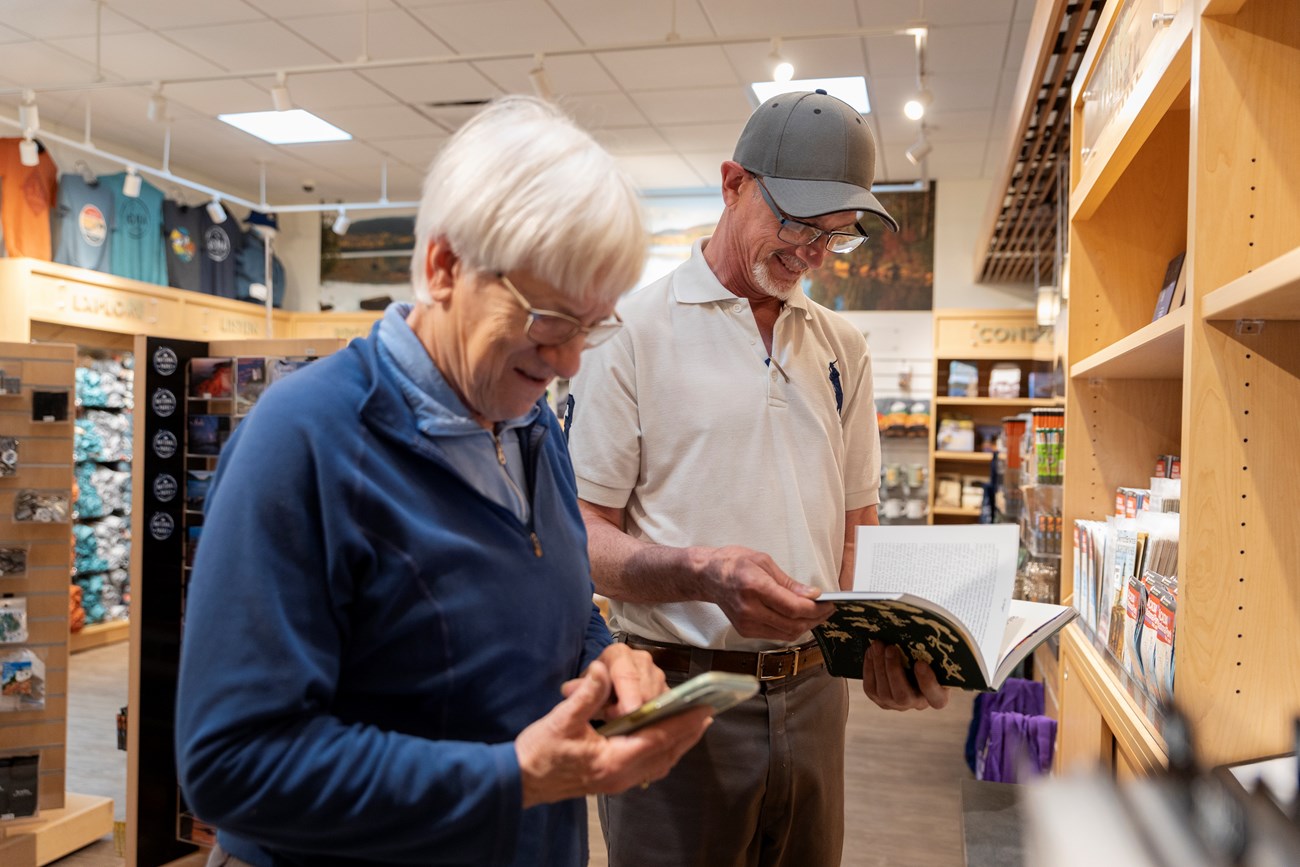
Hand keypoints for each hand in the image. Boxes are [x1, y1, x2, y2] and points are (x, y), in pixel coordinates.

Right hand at [517, 660, 710, 807]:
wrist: (520, 781)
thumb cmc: (539, 752)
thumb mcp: (561, 719)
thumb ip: (586, 695)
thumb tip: (602, 671)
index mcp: (613, 760)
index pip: (658, 738)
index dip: (682, 722)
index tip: (704, 709)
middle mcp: (621, 775)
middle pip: (666, 753)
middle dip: (687, 733)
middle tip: (706, 713)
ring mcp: (617, 782)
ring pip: (659, 762)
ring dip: (678, 743)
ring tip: (693, 725)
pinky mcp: (612, 781)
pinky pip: (648, 767)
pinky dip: (663, 751)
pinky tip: (665, 739)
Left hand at [561, 643, 665, 718]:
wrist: (599, 692)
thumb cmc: (591, 689)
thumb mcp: (580, 690)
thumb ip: (579, 691)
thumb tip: (569, 689)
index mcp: (619, 654)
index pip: (627, 675)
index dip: (628, 695)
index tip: (627, 713)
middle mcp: (642, 659)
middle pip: (646, 687)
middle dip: (635, 709)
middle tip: (618, 723)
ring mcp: (656, 674)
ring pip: (658, 698)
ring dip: (644, 715)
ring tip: (623, 722)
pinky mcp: (666, 689)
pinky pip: (666, 707)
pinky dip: (656, 720)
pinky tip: (643, 729)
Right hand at [696, 545, 831, 640]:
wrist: (708, 576)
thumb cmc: (734, 563)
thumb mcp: (764, 562)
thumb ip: (788, 582)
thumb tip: (811, 595)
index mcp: (754, 587)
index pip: (793, 608)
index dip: (815, 608)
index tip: (828, 602)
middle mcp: (749, 609)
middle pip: (793, 624)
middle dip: (815, 618)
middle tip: (827, 609)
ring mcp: (746, 623)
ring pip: (787, 634)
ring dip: (806, 625)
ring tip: (816, 614)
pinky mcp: (745, 631)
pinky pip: (777, 635)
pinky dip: (791, 628)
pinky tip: (798, 618)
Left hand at [861, 641, 948, 710]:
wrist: (911, 663)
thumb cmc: (928, 658)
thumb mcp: (935, 658)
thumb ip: (930, 655)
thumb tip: (917, 636)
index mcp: (938, 697)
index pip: (936, 699)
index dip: (928, 683)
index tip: (920, 663)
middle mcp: (917, 705)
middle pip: (903, 696)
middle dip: (894, 671)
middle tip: (890, 648)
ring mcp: (897, 705)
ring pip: (884, 693)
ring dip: (879, 666)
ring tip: (877, 646)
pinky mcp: (880, 701)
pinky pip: (871, 689)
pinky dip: (869, 669)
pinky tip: (871, 652)